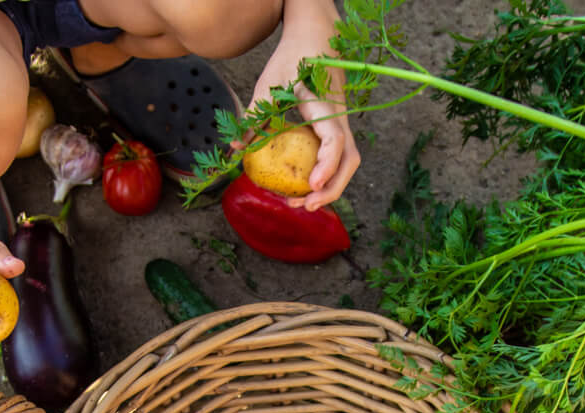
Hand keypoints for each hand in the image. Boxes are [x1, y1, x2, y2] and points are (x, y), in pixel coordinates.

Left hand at [247, 27, 358, 209]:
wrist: (316, 36)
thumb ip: (253, 116)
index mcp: (325, 105)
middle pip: (349, 160)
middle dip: (332, 188)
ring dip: (330, 185)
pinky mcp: (337, 127)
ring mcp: (342, 123)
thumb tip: (236, 149)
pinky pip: (338, 156)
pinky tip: (303, 184)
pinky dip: (326, 174)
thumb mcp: (268, 83)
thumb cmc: (292, 57)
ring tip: (301, 202)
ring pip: (347, 161)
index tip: (310, 184)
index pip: (335, 140)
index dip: (326, 165)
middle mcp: (340, 118)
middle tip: (304, 205)